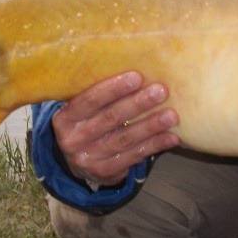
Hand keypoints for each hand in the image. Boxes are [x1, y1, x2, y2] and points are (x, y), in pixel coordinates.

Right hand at [52, 71, 179, 186]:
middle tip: (161, 91)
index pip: (90, 100)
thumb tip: (136, 65)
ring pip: (125, 139)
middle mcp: (73, 139)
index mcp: (65, 118)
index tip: (137, 77)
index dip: (113, 88)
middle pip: (110, 118)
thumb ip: (100, 95)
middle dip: (137, 104)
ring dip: (151, 126)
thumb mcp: (82, 111)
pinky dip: (155, 145)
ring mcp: (89, 158)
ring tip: (171, 115)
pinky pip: (134, 156)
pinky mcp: (105, 172)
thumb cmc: (88, 124)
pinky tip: (172, 137)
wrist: (79, 162)